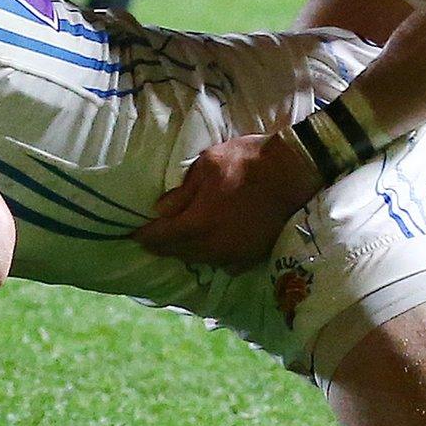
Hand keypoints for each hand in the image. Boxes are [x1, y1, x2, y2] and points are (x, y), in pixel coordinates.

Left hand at [132, 132, 323, 268]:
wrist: (293, 171)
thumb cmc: (246, 162)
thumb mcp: (206, 166)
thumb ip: (182, 192)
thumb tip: (160, 210)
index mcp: (199, 223)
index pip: (163, 237)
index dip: (146, 236)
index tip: (133, 235)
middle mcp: (214, 246)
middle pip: (180, 253)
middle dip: (163, 247)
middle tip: (151, 242)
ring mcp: (236, 254)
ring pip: (201, 260)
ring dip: (186, 253)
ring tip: (176, 244)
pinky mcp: (253, 255)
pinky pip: (225, 264)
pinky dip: (212, 257)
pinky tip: (209, 248)